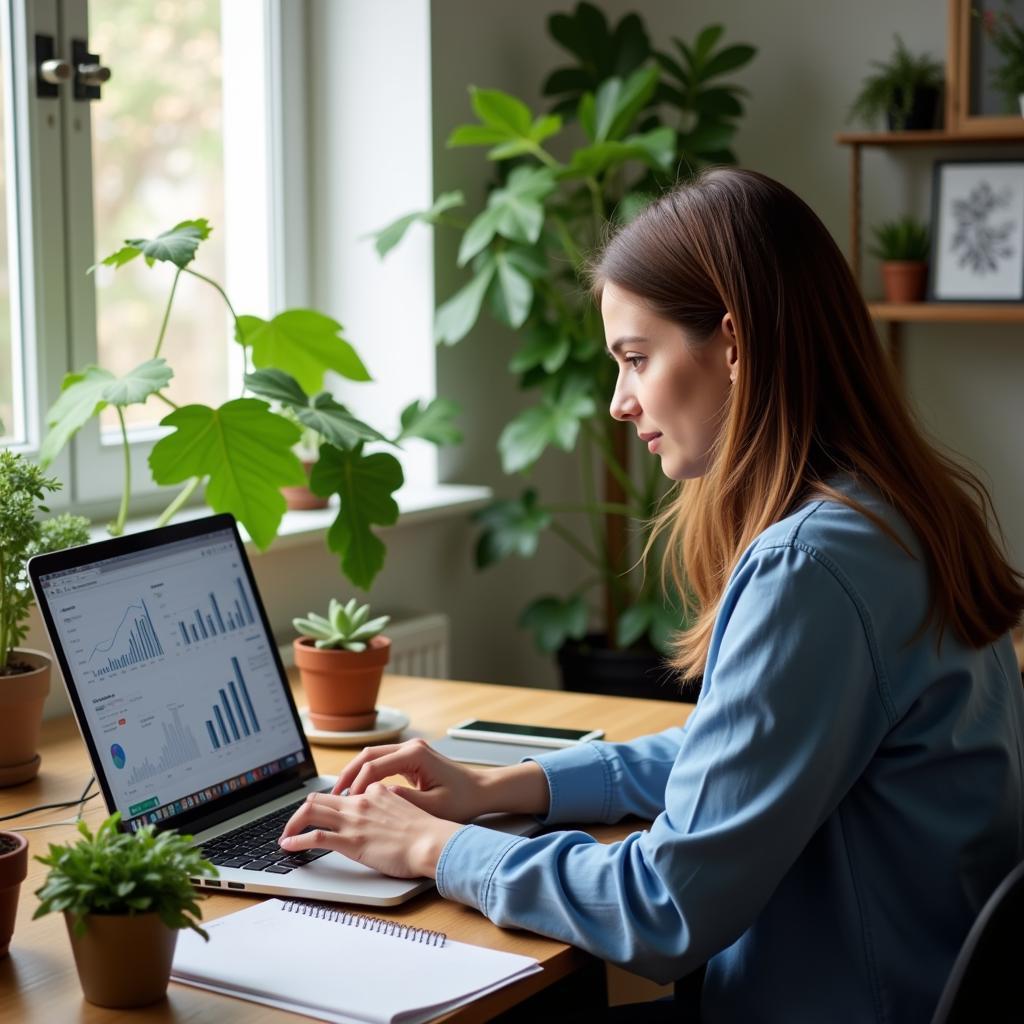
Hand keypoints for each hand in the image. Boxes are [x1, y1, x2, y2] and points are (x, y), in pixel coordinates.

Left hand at [278, 786, 460, 878]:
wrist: (432, 843)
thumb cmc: (427, 832)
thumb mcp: (408, 809)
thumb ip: (391, 805)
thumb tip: (384, 807)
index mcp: (375, 793)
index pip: (343, 793)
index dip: (329, 804)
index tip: (322, 815)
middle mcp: (360, 802)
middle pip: (319, 797)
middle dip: (301, 811)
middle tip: (294, 825)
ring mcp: (354, 821)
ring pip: (311, 811)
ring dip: (293, 823)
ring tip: (285, 836)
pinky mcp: (351, 841)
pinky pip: (315, 837)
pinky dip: (297, 840)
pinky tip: (288, 846)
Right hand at [331, 737, 494, 822]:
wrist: (481, 790)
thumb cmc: (463, 799)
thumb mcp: (433, 806)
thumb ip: (404, 801)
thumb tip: (377, 799)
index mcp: (415, 754)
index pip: (374, 766)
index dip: (357, 785)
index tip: (347, 803)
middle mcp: (411, 747)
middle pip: (368, 755)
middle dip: (348, 774)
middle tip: (332, 795)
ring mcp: (410, 750)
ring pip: (372, 757)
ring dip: (355, 774)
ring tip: (340, 794)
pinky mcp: (410, 758)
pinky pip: (381, 762)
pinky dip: (367, 775)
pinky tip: (359, 792)